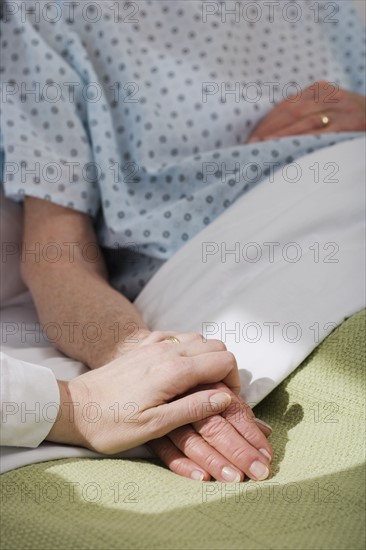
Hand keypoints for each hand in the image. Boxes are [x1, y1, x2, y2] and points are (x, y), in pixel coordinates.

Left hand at [46, 332, 238, 452]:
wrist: (75, 408)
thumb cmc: (111, 424)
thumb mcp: (154, 426)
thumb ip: (192, 408)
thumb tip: (225, 397)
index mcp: (174, 371)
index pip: (224, 361)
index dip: (234, 380)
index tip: (227, 401)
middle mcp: (167, 350)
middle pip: (215, 345)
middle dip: (225, 367)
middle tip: (217, 394)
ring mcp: (153, 344)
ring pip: (198, 338)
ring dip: (207, 357)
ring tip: (200, 385)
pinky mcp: (142, 346)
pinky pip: (176, 337)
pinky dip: (187, 349)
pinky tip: (178, 369)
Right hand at [149, 382, 272, 482]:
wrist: (133, 384)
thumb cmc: (183, 388)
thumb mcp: (210, 394)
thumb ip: (236, 411)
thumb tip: (265, 431)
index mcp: (205, 384)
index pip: (231, 409)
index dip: (250, 432)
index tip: (266, 455)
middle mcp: (187, 397)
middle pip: (215, 425)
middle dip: (239, 450)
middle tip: (259, 472)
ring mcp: (166, 415)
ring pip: (192, 439)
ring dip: (214, 459)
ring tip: (235, 479)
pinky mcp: (150, 431)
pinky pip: (166, 450)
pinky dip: (182, 464)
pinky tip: (202, 478)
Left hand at [247, 80, 365, 142]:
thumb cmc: (352, 121)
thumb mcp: (331, 111)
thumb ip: (307, 117)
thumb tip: (273, 136)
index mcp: (320, 90)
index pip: (286, 105)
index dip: (266, 123)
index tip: (251, 139)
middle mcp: (329, 95)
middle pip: (291, 112)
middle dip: (268, 131)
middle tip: (251, 147)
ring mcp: (341, 109)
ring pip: (304, 121)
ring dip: (281, 136)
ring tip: (263, 149)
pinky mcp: (351, 124)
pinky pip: (322, 132)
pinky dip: (303, 140)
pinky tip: (289, 149)